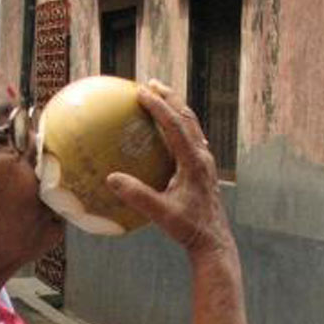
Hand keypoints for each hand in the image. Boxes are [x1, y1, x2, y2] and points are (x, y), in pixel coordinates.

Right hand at [106, 80, 233, 257]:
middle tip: (150, 83)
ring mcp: (205, 163)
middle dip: (169, 98)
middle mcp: (202, 157)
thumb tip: (111, 179)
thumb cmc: (188, 229)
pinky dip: (178, 126)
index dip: (158, 106)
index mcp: (193, 162)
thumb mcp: (161, 214)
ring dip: (176, 109)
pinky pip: (191, 140)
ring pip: (191, 126)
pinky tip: (168, 130)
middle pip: (186, 118)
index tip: (141, 92)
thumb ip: (137, 196)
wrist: (213, 241)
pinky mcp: (204, 170)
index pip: (175, 125)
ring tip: (160, 97)